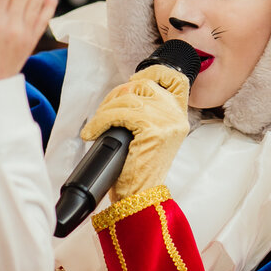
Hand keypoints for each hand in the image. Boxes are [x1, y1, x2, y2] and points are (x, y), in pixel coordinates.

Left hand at [80, 65, 189, 199]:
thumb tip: (123, 95)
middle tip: (104, 113)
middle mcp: (176, 116)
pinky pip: (120, 113)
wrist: (140, 198)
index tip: (133, 80)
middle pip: (143, 85)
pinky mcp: (153, 130)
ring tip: (96, 126)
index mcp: (178, 116)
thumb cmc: (138, 170)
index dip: (153, 72)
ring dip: (105, 110)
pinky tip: (92, 132)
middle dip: (117, 94)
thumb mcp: (149, 136)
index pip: (176, 79)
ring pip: (129, 98)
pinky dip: (101, 121)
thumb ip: (146, 113)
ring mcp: (167, 122)